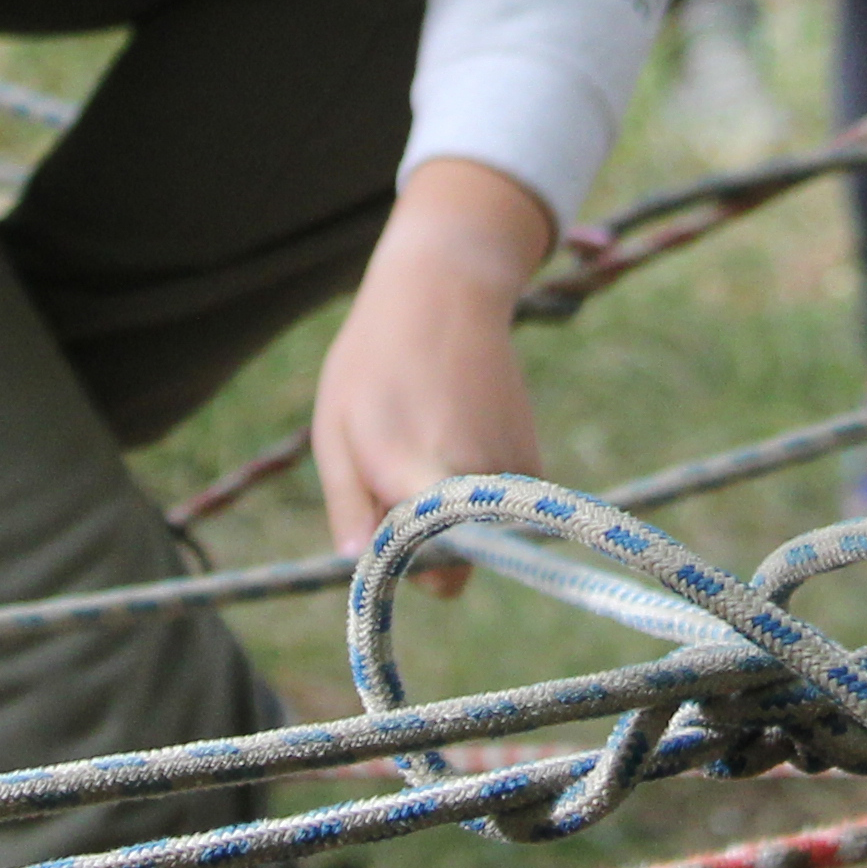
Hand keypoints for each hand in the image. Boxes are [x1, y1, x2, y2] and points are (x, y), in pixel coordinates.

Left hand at [311, 156, 554, 583]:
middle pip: (456, 570)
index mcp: (415, 476)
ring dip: (453, 519)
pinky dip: (480, 497)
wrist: (446, 293)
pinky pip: (502, 515)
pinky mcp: (533, 463)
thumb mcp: (334, 430)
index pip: (432, 574)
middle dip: (426, 549)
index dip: (406, 567)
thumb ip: (348, 505)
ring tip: (425, 447)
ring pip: (480, 541)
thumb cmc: (375, 360)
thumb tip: (359, 564)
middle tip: (395, 485)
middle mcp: (473, 483)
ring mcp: (510, 473)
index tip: (386, 534)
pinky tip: (455, 439)